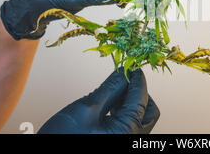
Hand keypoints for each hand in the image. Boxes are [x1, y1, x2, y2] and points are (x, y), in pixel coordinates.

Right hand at [37, 68, 159, 133]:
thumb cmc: (62, 139)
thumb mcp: (87, 108)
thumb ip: (110, 88)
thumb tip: (123, 73)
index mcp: (128, 133)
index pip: (141, 99)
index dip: (137, 79)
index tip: (132, 67)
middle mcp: (131, 140)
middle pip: (148, 112)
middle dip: (139, 94)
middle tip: (125, 79)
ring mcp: (124, 142)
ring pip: (138, 119)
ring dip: (130, 102)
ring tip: (114, 91)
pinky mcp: (116, 142)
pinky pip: (128, 126)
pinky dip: (122, 113)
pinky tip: (110, 105)